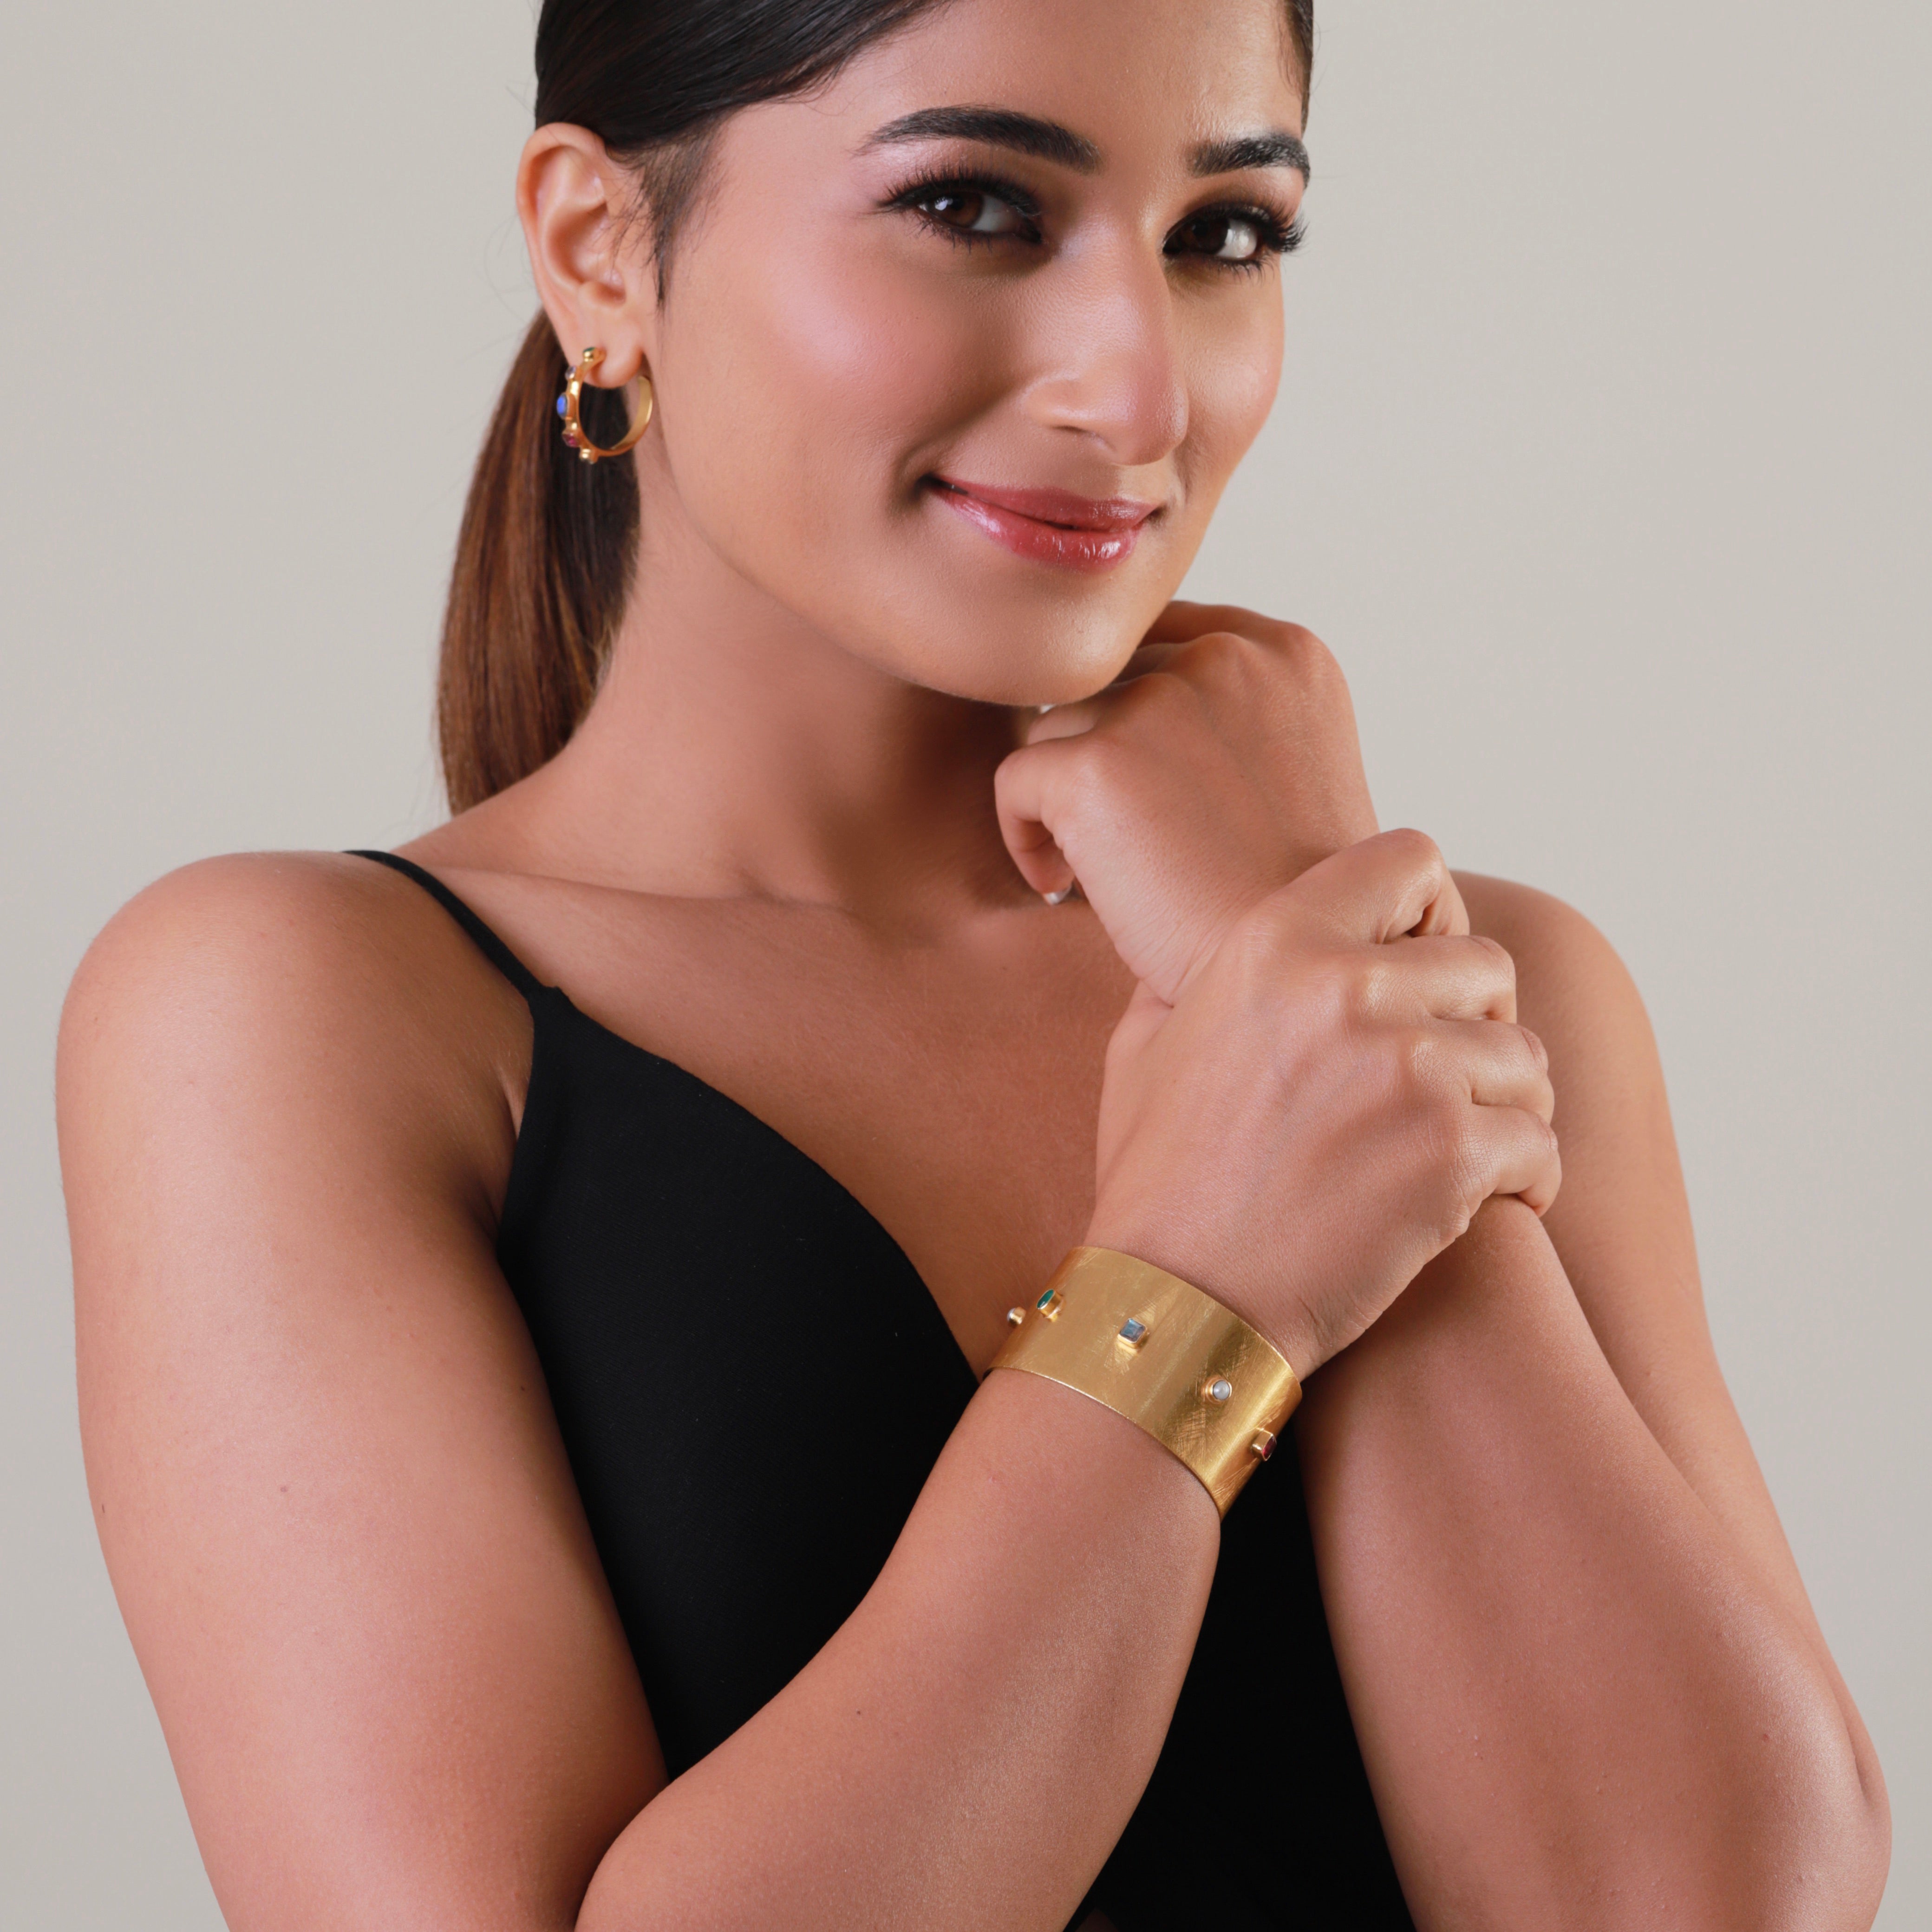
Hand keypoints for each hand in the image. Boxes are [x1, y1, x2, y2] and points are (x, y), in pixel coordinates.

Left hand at [996, 604, 1384, 1001]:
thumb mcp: (1290, 769)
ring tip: (1110, 869)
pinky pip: (1016, 780)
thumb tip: (1120, 695)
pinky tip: (1065, 887)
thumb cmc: (1293, 897)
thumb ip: (1226, 713)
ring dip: (1067, 796)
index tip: (1145, 783)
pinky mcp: (1093, 764)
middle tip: (1131, 839)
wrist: (1294, 976)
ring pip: (1057, 726)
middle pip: (1107, 680)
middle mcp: (1223, 657)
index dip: (1137, 711)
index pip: (1164, 639)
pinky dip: (1025, 836)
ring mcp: (1156, 704)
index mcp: (1283, 651)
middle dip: (1105, 754)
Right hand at [1084, 831, 1559, 1377]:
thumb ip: (1200, 971)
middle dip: (1476, 1023)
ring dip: (1506, 1104)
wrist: (1174, 1303)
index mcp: (1275, 941)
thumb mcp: (1146, 1043)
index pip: (1412, 860)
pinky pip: (1540, 1143)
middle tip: (1447, 1081)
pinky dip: (1528, 1179)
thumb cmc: (1159, 1178)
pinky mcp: (1453, 1153)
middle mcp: (1346, 986)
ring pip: (1524, 1057)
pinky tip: (1493, 1203)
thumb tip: (1227, 936)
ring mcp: (1408, 1068)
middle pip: (1486, 963)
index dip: (1432, 911)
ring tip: (1466, 1149)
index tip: (1421, 968)